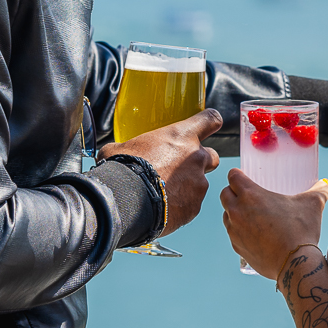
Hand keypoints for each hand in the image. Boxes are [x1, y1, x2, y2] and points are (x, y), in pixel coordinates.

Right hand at [99, 108, 221, 236]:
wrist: (123, 201)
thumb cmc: (122, 169)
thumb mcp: (120, 148)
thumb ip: (129, 147)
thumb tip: (114, 151)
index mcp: (182, 136)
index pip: (211, 119)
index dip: (210, 122)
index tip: (208, 126)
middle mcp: (196, 158)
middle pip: (212, 157)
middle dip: (200, 162)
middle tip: (180, 169)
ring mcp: (198, 184)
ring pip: (199, 184)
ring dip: (186, 188)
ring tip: (162, 194)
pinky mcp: (194, 208)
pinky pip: (190, 205)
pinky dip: (179, 207)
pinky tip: (161, 209)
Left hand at [220, 170, 327, 278]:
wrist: (294, 264)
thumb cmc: (301, 230)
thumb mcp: (313, 204)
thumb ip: (319, 190)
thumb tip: (325, 185)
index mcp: (251, 195)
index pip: (232, 176)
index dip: (238, 174)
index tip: (244, 176)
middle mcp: (237, 211)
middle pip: (224, 194)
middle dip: (233, 192)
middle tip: (247, 195)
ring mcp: (235, 231)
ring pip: (226, 215)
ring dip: (233, 212)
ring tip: (250, 214)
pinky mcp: (237, 247)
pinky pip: (233, 234)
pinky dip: (240, 231)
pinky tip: (254, 233)